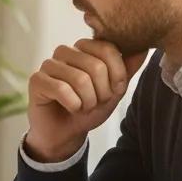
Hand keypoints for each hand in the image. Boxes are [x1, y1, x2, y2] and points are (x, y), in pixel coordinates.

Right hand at [26, 39, 147, 161]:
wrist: (66, 133)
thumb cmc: (88, 108)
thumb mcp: (114, 89)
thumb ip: (127, 68)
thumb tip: (144, 48)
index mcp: (84, 48)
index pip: (108, 48)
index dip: (117, 74)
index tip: (114, 90)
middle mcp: (65, 52)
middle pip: (95, 66)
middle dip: (102, 92)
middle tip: (96, 102)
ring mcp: (49, 64)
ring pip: (80, 79)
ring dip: (88, 101)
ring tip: (83, 107)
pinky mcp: (36, 80)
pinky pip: (61, 90)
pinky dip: (73, 105)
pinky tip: (70, 108)